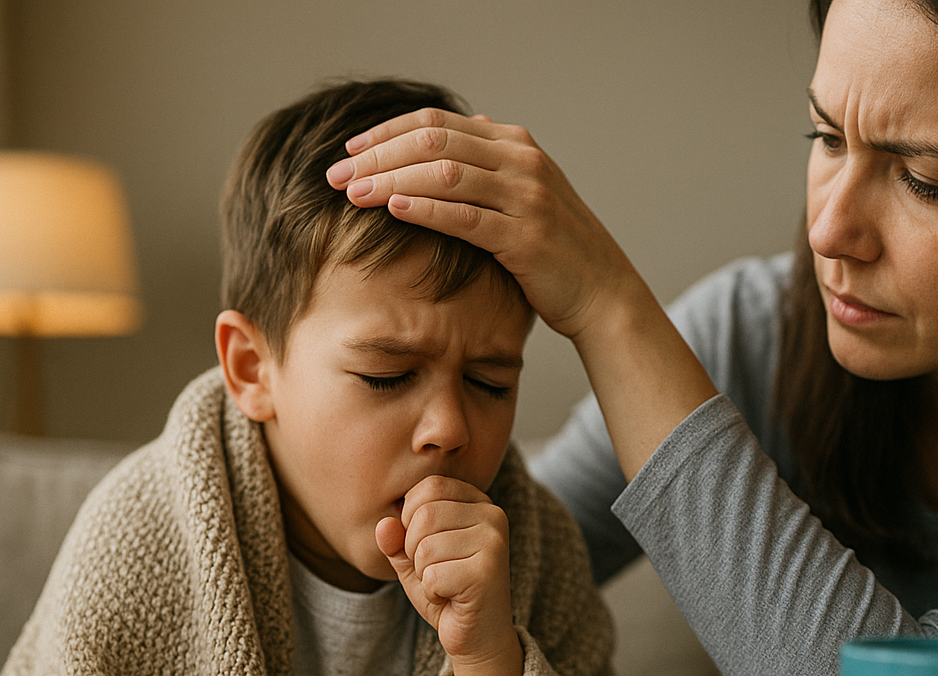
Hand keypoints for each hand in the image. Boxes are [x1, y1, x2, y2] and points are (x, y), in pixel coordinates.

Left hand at [326, 108, 649, 341]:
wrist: (601, 291)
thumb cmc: (553, 248)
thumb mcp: (523, 193)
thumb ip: (490, 163)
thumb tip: (457, 132)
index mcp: (513, 144)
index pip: (436, 122)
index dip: (386, 132)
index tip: (348, 151)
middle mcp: (521, 162)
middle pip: (433, 142)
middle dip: (377, 156)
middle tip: (336, 174)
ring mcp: (527, 197)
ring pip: (445, 174)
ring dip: (391, 180)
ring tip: (353, 194)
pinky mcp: (525, 237)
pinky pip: (466, 217)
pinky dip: (426, 209)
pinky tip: (394, 210)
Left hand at [376, 475, 520, 675]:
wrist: (478, 637)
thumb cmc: (446, 590)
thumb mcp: (413, 559)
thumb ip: (395, 539)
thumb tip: (384, 524)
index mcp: (478, 503)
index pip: (429, 487)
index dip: (411, 518)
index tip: (428, 545)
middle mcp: (493, 516)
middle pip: (424, 515)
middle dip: (415, 550)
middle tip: (437, 571)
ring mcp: (494, 543)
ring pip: (426, 547)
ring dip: (424, 574)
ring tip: (446, 585)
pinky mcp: (488, 572)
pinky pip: (433, 575)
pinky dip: (433, 593)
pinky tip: (452, 598)